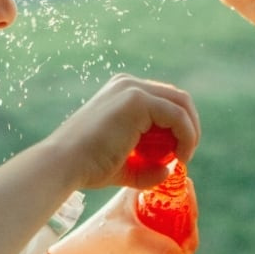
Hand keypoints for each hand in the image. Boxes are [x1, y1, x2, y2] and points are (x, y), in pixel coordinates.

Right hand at [44, 75, 198, 193]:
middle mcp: (128, 84)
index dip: (179, 126)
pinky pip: (177, 115)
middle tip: (185, 155)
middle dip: (189, 126)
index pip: (164, 101)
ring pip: (181, 104)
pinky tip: (179, 155)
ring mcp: (132, 89)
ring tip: (182, 157)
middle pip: (178, 98)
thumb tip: (169, 169)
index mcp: (122, 92)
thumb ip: (147, 167)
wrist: (64, 165)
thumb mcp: (124, 165)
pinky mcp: (137, 100)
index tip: (177, 153)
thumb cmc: (88, 167)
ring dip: (190, 132)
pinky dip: (186, 135)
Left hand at [51, 189, 197, 253]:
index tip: (189, 224)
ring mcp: (153, 231)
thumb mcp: (130, 239)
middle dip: (189, 236)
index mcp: (143, 194)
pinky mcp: (153, 251)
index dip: (189, 203)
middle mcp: (151, 209)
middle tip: (185, 253)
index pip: (177, 188)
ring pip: (183, 238)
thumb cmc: (99, 246)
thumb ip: (159, 246)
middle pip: (185, 216)